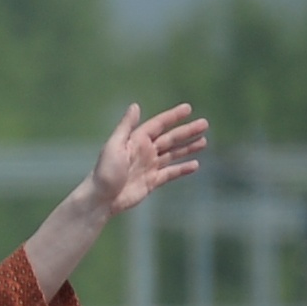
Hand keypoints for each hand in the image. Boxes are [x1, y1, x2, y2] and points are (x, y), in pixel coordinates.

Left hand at [84, 101, 208, 219]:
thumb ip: (126, 126)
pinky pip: (171, 173)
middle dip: (187, 131)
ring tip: (204, 141)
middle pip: (170, 138)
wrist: (101, 199)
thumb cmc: (104, 172)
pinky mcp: (152, 182)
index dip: (173, 116)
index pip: (158, 125)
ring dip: (188, 148)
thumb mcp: (114, 146)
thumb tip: (135, 106)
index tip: (188, 108)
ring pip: (173, 154)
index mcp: (136, 141)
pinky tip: (195, 165)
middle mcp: (144, 152)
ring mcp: (149, 167)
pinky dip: (183, 169)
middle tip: (205, 123)